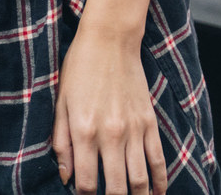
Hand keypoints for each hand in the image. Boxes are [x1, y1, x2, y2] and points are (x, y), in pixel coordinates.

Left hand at [52, 27, 167, 194]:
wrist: (109, 40)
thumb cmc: (79, 69)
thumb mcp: (60, 104)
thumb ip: (61, 143)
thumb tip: (66, 178)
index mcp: (84, 131)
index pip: (86, 183)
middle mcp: (110, 135)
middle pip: (116, 188)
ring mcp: (133, 130)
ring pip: (140, 180)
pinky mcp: (149, 122)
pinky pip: (159, 159)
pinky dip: (160, 181)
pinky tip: (157, 193)